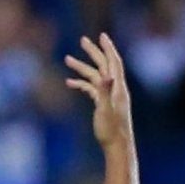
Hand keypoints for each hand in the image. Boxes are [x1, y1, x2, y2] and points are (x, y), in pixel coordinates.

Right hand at [64, 33, 131, 148]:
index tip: (101, 35)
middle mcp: (114, 90)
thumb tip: (106, 76)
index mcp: (117, 88)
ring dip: (81, 68)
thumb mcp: (106, 110)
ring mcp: (108, 97)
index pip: (113, 62)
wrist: (117, 148)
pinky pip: (91, 90)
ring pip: (94, 77)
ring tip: (67, 59)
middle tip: (82, 40)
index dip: (108, 48)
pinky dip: (81, 84)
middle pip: (103, 65)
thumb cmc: (111, 131)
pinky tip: (69, 83)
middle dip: (93, 52)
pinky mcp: (103, 105)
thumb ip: (105, 91)